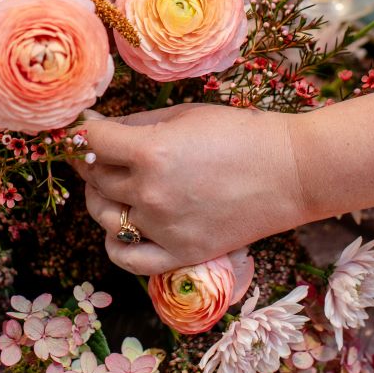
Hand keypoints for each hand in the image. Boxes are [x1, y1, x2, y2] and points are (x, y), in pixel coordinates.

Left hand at [79, 102, 309, 273]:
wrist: (291, 172)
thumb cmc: (240, 134)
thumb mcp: (184, 114)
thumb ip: (134, 123)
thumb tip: (94, 128)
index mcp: (151, 151)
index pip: (92, 142)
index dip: (83, 133)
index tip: (86, 130)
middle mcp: (151, 193)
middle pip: (96, 178)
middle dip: (95, 161)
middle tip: (106, 152)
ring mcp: (164, 227)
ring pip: (105, 214)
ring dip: (102, 197)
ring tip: (118, 184)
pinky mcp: (180, 253)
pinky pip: (127, 258)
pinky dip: (115, 244)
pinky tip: (119, 227)